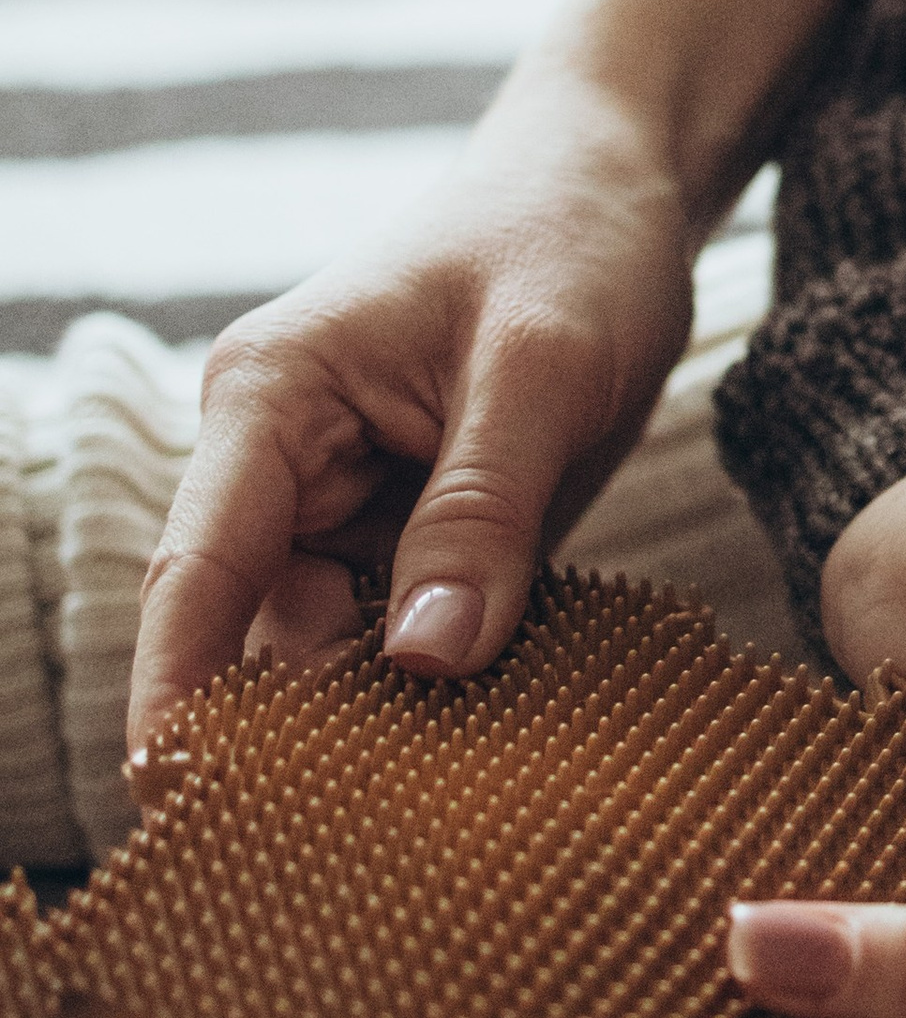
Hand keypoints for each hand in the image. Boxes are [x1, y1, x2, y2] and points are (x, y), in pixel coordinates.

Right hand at [127, 0, 838, 747]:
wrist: (621, 180)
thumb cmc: (570, 237)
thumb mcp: (543, 368)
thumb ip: (483, 513)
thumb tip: (425, 665)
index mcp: (272, 399)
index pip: (199, 571)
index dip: (181, 694)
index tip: (173, 803)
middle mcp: (282, 458)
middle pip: (261, 630)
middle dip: (307, 729)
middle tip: (381, 837)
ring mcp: (345, 500)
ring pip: (334, 647)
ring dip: (387, 716)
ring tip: (456, 799)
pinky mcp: (410, 528)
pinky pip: (404, 630)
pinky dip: (442, 681)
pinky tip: (495, 737)